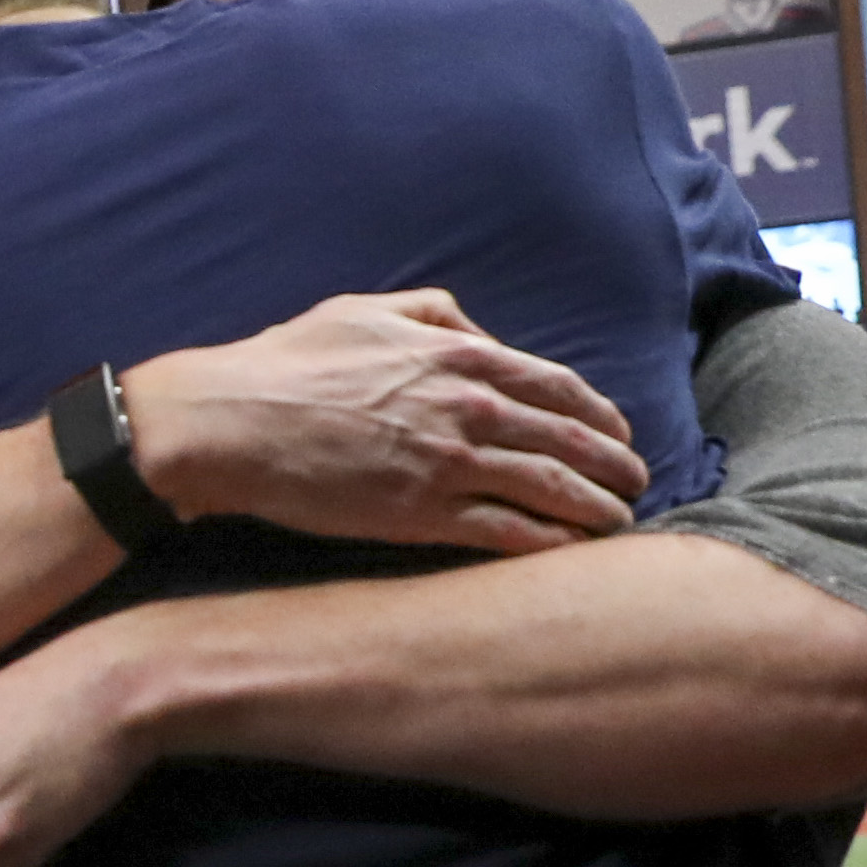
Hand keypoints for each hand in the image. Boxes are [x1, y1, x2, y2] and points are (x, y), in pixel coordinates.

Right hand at [127, 291, 646, 553]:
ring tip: (620, 523)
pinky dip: (550, 544)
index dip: (600, 413)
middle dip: (614, 464)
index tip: (619, 433)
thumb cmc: (286, 363)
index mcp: (458, 354)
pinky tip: (573, 555)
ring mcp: (448, 463)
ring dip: (596, 508)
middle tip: (637, 484)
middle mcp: (467, 407)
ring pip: (551, 488)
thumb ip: (434, 315)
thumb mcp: (366, 311)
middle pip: (570, 439)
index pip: (558, 385)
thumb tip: (475, 331)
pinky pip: (507, 533)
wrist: (229, 422)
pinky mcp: (421, 515)